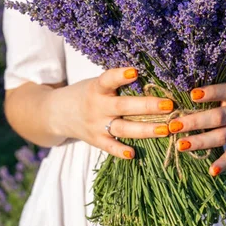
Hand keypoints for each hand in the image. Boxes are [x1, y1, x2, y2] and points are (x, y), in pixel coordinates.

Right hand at [53, 67, 173, 159]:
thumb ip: (117, 83)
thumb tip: (152, 76)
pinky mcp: (96, 140)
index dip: (120, 75)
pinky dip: (120, 151)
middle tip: (169, 105)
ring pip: (123, 128)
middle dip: (147, 106)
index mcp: (97, 88)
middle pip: (123, 107)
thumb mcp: (97, 83)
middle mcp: (97, 106)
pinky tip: (133, 154)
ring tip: (165, 130)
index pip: (108, 79)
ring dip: (145, 130)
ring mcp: (96, 125)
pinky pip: (109, 147)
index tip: (135, 71)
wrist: (57, 113)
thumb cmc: (87, 93)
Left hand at [166, 77, 225, 175]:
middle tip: (173, 125)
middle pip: (217, 118)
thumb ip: (220, 85)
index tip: (192, 94)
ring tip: (180, 145)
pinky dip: (224, 164)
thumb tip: (187, 83)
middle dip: (194, 122)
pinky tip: (211, 171)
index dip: (210, 93)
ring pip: (221, 137)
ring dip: (200, 142)